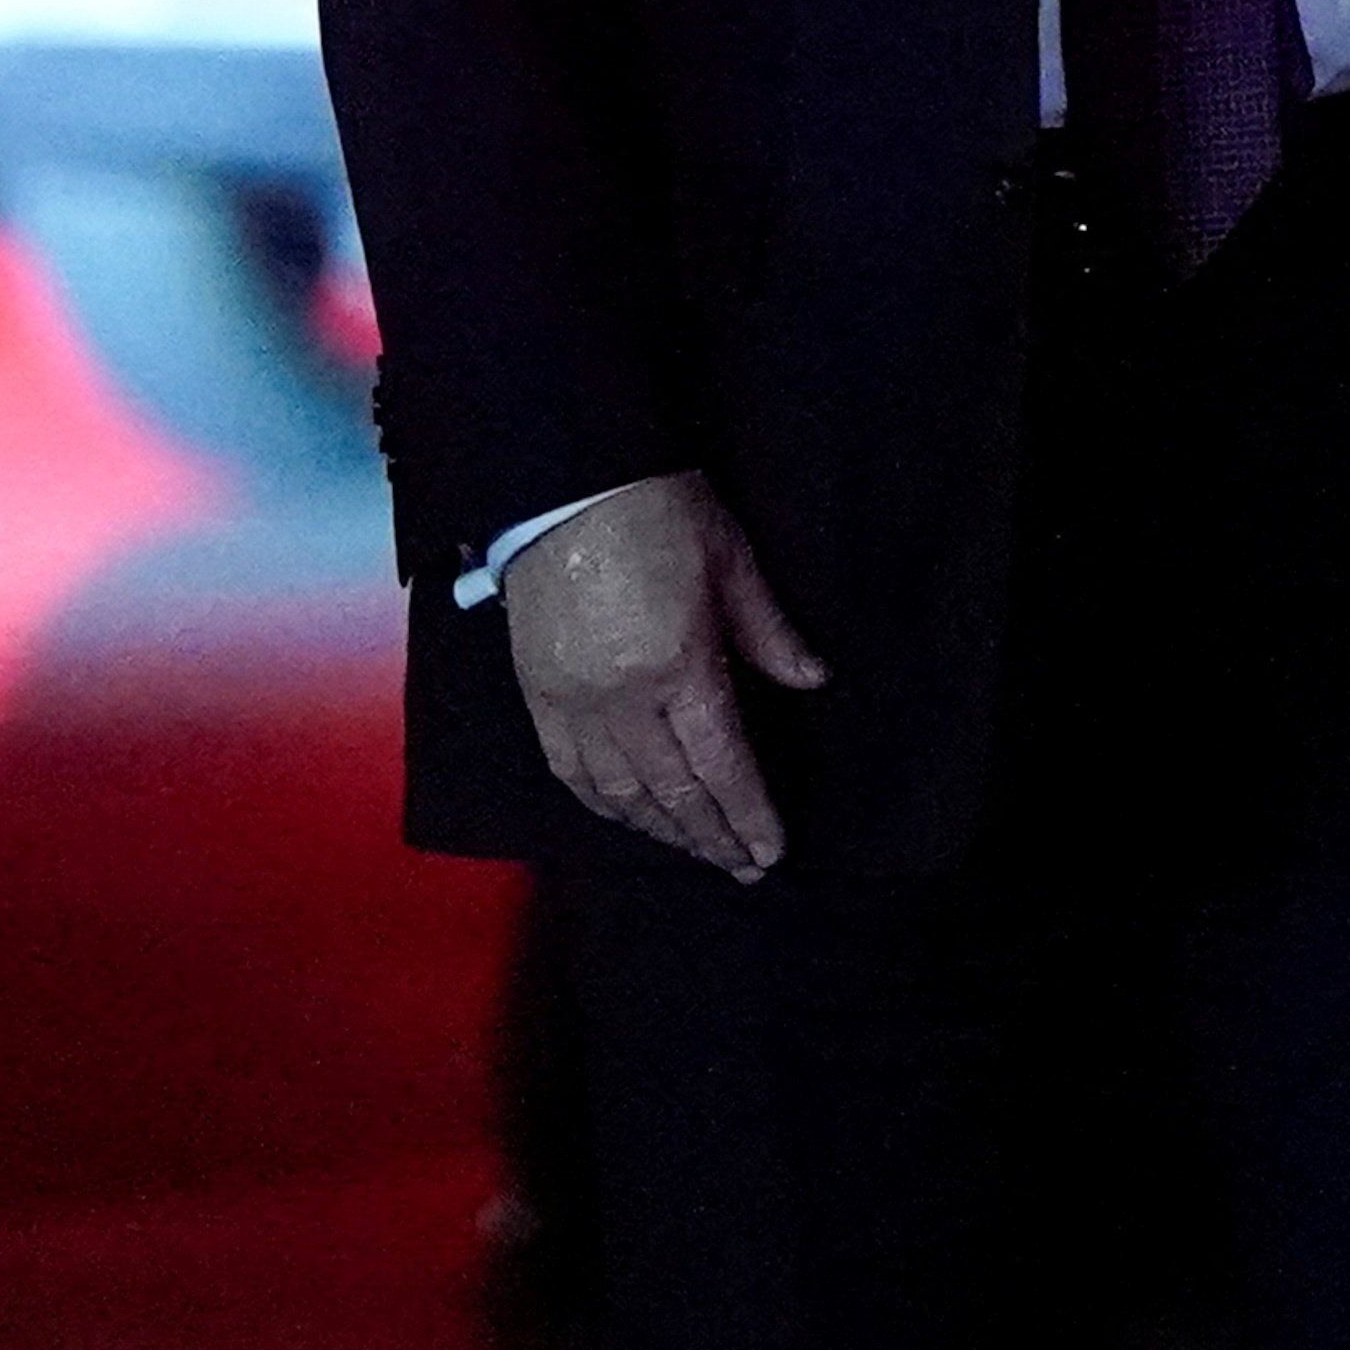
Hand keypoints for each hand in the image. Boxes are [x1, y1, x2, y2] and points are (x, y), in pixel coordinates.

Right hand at [499, 472, 828, 879]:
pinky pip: (570, 771)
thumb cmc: (654, 509)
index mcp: (678, 667)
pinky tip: (628, 818)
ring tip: (697, 850)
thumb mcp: (731, 560)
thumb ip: (770, 632)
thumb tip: (812, 679)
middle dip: (713, 836)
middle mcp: (622, 701)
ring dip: (663, 832)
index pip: (721, 765)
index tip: (770, 850)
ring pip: (620, 794)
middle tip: (743, 868)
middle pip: (674, 792)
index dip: (748, 815)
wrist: (562, 482)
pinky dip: (603, 806)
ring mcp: (573, 703)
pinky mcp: (537, 695)